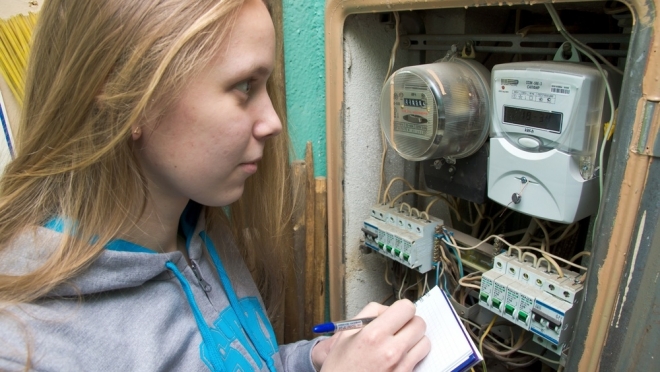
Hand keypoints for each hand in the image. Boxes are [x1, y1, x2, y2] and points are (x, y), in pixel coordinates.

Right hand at [311, 299, 429, 371]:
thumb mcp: (346, 334)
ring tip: (400, 343)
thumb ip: (369, 314)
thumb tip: (388, 309)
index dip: (402, 309)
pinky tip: (400, 357)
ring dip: (415, 340)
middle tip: (399, 328)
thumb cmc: (340, 368)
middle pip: (419, 323)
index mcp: (374, 334)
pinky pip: (420, 359)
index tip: (397, 313)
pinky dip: (414, 355)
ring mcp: (401, 366)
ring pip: (425, 341)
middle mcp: (391, 350)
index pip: (406, 308)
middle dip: (410, 323)